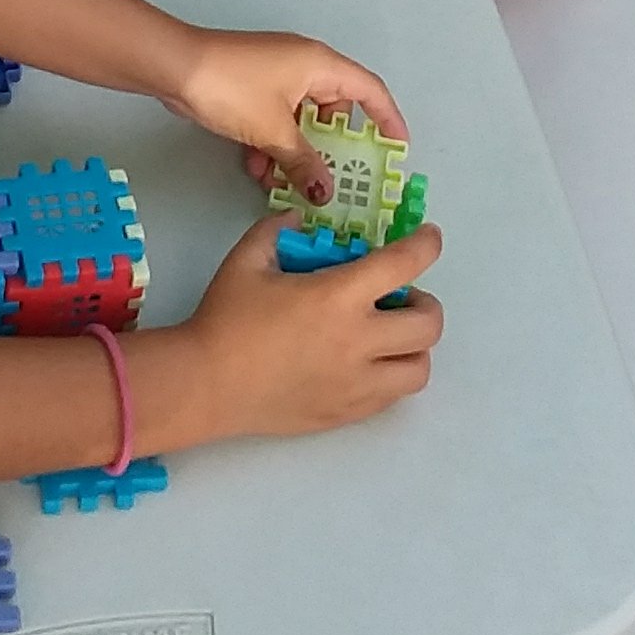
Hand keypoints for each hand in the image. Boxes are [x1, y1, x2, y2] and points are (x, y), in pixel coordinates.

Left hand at [164, 25, 406, 205]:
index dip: (388, 119)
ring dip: (294, 150)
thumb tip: (326, 190)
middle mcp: (304, 65)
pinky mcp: (253, 86)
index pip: (370, 91)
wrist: (176, 67)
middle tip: (333, 177)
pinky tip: (256, 167)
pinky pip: (276, 118)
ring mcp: (277, 74)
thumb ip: (304, 162)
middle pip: (333, 110)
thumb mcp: (274, 131)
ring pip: (301, 119)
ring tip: (282, 179)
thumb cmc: (232, 88)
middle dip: (329, 147)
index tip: (397, 148)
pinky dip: (271, 142)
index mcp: (321, 65)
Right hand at [186, 217, 440, 438]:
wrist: (205, 385)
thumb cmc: (225, 320)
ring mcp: (356, 384)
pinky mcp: (346, 413)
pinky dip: (390, 376)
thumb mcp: (246, 260)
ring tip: (388, 337)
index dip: (426, 245)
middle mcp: (359, 342)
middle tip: (400, 297)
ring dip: (414, 347)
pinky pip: (391, 397)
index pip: (404, 264)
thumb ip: (276, 232)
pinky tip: (364, 364)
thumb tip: (296, 221)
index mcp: (338, 297)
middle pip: (429, 324)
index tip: (428, 238)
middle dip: (425, 303)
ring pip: (419, 369)